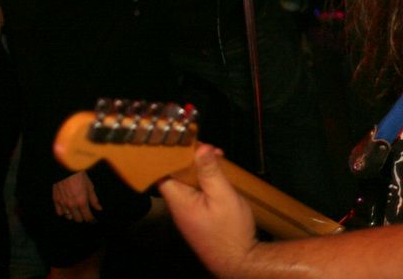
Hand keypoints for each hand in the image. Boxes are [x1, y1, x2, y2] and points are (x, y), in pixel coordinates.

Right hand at [53, 171, 101, 222]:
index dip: (91, 220)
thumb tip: (99, 209)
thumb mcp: (90, 186)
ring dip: (73, 214)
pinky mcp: (56, 201)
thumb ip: (94, 199)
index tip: (93, 220)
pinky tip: (67, 207)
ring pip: (69, 217)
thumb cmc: (79, 176)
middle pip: (78, 219)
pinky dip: (64, 212)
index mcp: (82, 202)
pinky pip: (60, 213)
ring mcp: (63, 204)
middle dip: (83, 216)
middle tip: (85, 211)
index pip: (87, 217)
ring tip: (76, 208)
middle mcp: (72, 205)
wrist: (66, 168)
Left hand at [160, 145, 257, 275]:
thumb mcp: (223, 196)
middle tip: (209, 149)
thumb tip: (200, 148)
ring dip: (198, 170)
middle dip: (190, 160)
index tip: (183, 143)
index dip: (170, 156)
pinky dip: (203, 181)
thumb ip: (210, 172)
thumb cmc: (231, 232)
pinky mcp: (197, 216)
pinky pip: (195, 193)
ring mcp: (187, 213)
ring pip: (186, 184)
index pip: (161, 174)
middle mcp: (179, 207)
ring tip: (216, 158)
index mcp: (180, 201)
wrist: (240, 260)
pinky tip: (218, 177)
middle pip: (174, 176)